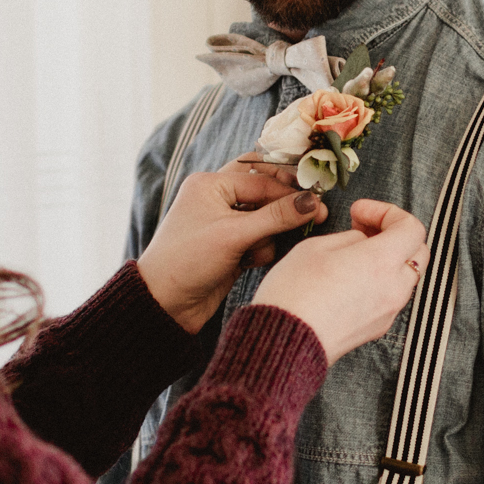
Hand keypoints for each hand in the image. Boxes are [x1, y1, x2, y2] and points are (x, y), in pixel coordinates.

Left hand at [140, 162, 324, 332]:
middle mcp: (217, 198)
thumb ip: (276, 217)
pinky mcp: (231, 246)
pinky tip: (250, 262)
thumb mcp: (234, 235)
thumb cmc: (188, 261)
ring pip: (265, 219)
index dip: (290, 193)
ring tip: (256, 252)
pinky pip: (260, 239)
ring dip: (267, 236)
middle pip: (264, 193)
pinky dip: (261, 250)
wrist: (165, 304)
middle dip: (282, 209)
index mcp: (210, 184)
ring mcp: (224, 223)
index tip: (318, 204)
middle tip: (313, 215)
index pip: (262, 179)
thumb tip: (313, 201)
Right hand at [252, 200, 430, 362]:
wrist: (284, 343)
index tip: (361, 213)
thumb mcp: (316, 247)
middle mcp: (394, 288)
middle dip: (393, 233)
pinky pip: (390, 296)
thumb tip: (362, 242)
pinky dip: (379, 281)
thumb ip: (349, 238)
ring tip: (353, 254)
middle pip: (416, 251)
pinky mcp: (376, 328)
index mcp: (382, 262)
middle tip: (362, 227)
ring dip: (387, 259)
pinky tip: (350, 278)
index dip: (387, 213)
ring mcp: (388, 312)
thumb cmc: (294, 295)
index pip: (412, 228)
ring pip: (404, 276)